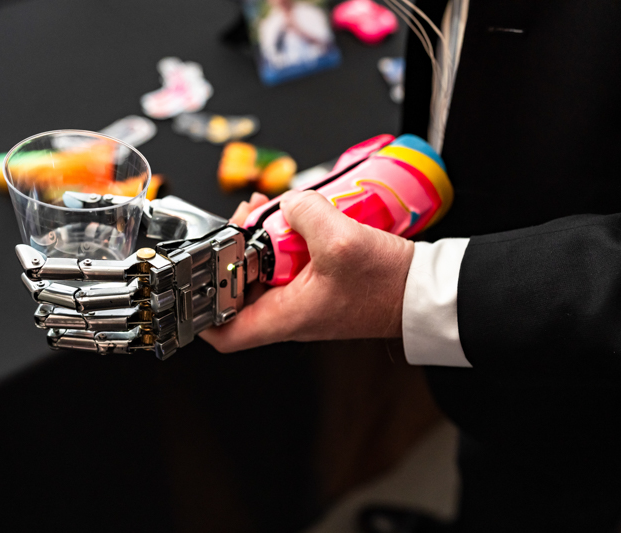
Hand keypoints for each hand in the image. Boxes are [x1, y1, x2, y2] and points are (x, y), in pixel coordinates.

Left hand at [200, 190, 414, 352]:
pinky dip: (289, 238)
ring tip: (273, 209)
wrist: (423, 292)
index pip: (224, 333)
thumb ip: (304, 214)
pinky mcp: (319, 284)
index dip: (201, 310)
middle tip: (247, 220)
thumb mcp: (341, 242)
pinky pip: (290, 262)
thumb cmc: (388, 286)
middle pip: (240, 288)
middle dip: (237, 250)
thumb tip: (288, 201)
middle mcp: (289, 313)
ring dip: (265, 238)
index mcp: (285, 316)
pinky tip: (299, 216)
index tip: (197, 276)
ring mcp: (304, 298)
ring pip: (265, 270)